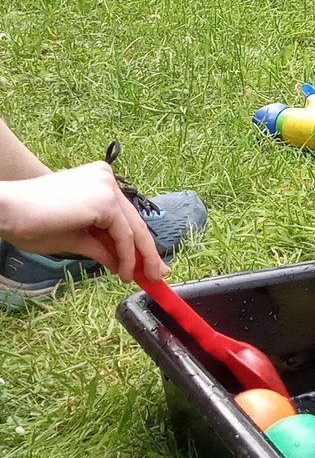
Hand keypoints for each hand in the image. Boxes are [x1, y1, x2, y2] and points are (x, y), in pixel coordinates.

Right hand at [0, 162, 167, 282]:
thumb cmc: (32, 222)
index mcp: (99, 180)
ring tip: (144, 279)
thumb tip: (123, 264)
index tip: (149, 263)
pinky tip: (125, 272)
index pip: (125, 215)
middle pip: (134, 221)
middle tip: (158, 275)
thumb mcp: (76, 238)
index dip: (139, 241)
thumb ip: (103, 247)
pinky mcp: (105, 201)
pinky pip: (124, 235)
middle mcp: (106, 178)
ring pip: (133, 229)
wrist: (8, 211)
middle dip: (148, 252)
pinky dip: (128, 256)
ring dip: (141, 258)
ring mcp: (106, 187)